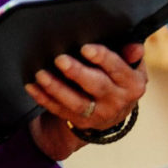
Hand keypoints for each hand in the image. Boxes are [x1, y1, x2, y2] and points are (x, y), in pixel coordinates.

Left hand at [26, 42, 148, 135]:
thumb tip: (135, 47)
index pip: (118, 68)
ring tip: (42, 74)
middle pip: (97, 86)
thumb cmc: (120, 78)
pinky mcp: (80, 121)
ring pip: (76, 102)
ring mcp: (98, 114)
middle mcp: (117, 101)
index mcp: (132, 84)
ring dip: (57, 88)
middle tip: (60, 60)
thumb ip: (131, 54)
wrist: (115, 110)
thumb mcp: (132, 66)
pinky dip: (44, 99)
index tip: (85, 48)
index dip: (102, 57)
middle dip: (77, 73)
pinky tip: (32, 87)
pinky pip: (59, 110)